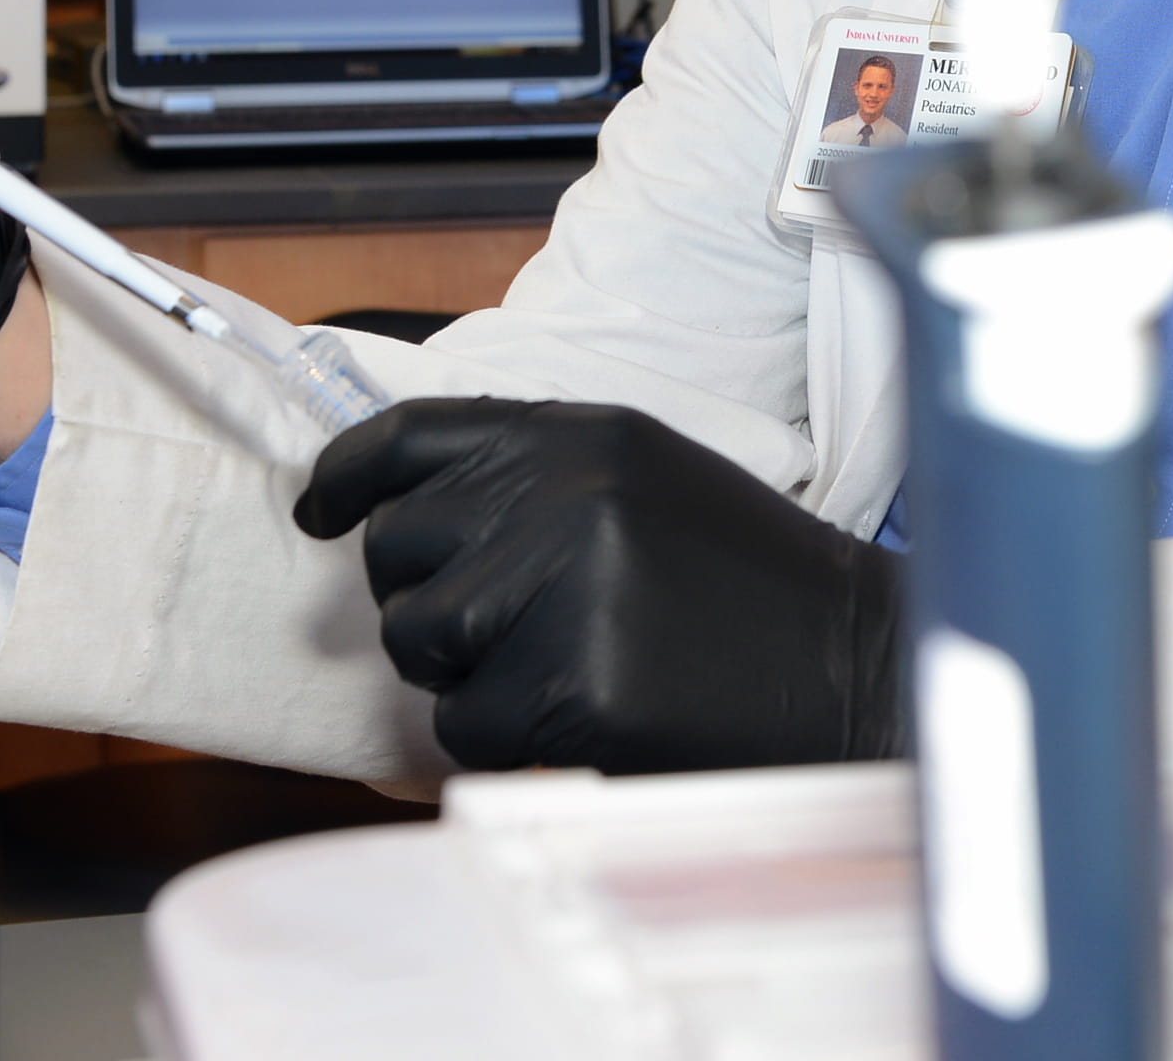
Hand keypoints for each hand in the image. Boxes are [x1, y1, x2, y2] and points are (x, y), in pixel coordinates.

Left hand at [293, 398, 902, 774]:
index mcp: (584, 433)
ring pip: (416, 640)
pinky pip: (464, 727)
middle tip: (509, 628)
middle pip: (398, 547)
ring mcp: (563, 587)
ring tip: (557, 670)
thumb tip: (400, 505)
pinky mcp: (569, 685)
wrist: (854, 669)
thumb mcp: (649, 483)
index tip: (319, 512)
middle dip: (427, 597)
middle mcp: (562, 494)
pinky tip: (583, 719)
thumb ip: (535, 478)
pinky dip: (506, 739)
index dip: (347, 476)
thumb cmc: (748, 586)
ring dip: (463, 673)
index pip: (413, 434)